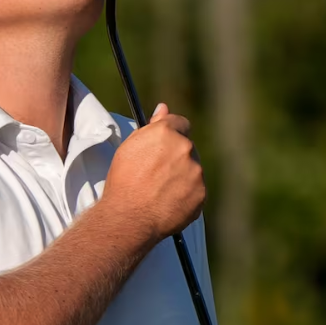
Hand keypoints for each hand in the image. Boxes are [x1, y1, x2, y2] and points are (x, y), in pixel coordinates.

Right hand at [101, 103, 205, 244]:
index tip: (164, 147)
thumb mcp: (130, 148)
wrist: (129, 217)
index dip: (172, 135)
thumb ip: (151, 126)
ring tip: (160, 191)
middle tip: (157, 174)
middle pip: (187, 147)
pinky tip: (168, 202)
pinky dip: (185, 195)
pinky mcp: (201, 193)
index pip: (180, 124)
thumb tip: (163, 108)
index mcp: (166, 133)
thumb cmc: (123, 181)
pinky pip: (196, 190)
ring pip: (193, 169)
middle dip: (176, 157)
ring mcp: (196, 172)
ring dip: (182, 176)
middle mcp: (185, 148)